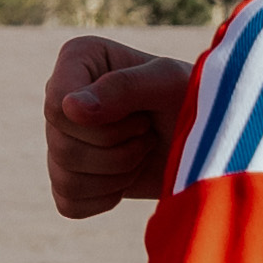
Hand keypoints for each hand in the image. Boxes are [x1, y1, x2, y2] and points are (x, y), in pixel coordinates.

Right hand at [44, 35, 192, 220]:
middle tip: (148, 132)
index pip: (56, 104)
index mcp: (77, 59)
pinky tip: (129, 177)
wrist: (206, 139)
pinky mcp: (68, 177)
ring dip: (118, 174)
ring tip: (143, 151)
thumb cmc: (194, 99)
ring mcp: (60, 138)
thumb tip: (69, 108)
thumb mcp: (169, 82)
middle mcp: (61, 96)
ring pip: (65, 177)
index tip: (141, 116)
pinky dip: (106, 198)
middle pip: (61, 145)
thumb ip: (123, 87)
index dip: (100, 125)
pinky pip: (68, 203)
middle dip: (118, 150)